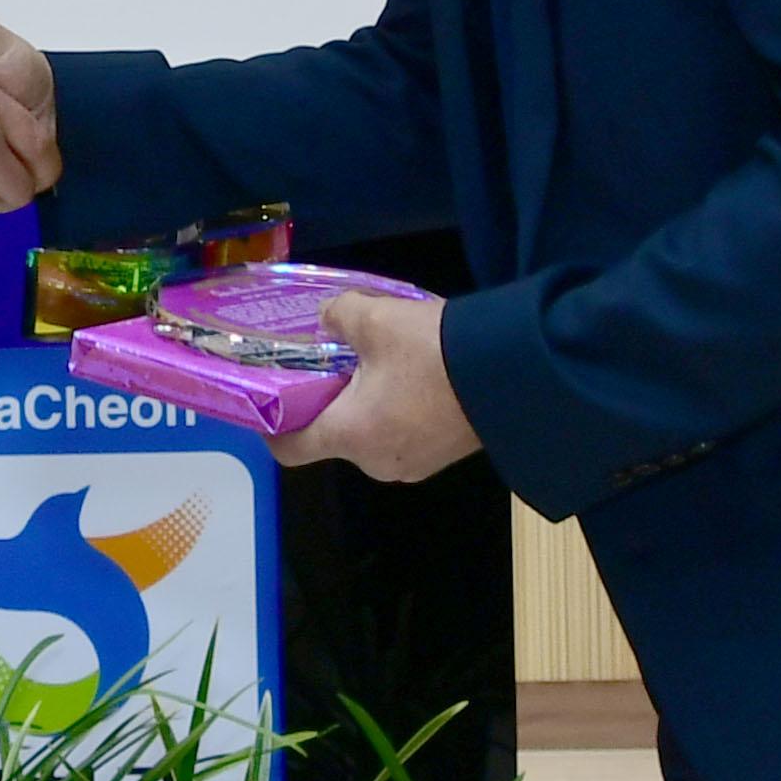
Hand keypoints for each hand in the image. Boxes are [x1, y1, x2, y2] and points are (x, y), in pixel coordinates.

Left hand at [268, 292, 481, 482]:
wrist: (514, 375)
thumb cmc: (432, 352)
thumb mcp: (376, 319)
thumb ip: (338, 316)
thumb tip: (328, 318)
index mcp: (350, 436)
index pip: (290, 449)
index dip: (271, 428)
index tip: (267, 402)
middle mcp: (376, 462)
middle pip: (332, 436)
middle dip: (327, 401)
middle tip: (328, 361)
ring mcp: (413, 464)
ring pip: (369, 434)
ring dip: (364, 403)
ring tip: (373, 361)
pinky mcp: (442, 456)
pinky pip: (402, 434)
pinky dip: (394, 410)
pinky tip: (410, 375)